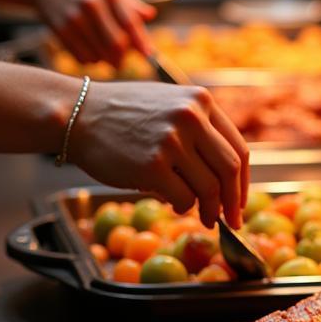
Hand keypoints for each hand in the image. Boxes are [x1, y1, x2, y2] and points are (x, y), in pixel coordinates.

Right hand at [35, 0, 155, 65]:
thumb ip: (130, 4)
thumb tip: (150, 16)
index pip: (130, 22)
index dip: (141, 42)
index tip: (150, 56)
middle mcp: (92, 3)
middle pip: (116, 43)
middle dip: (123, 57)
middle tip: (122, 61)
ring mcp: (74, 16)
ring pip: (99, 53)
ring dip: (106, 61)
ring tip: (106, 57)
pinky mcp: (60, 28)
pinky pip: (81, 56)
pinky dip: (90, 60)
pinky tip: (91, 55)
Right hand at [71, 81, 248, 228]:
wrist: (76, 113)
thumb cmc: (122, 114)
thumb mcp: (169, 105)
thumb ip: (198, 129)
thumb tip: (225, 176)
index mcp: (201, 101)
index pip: (239, 147)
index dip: (244, 180)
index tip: (240, 199)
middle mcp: (191, 117)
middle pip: (231, 169)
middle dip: (234, 201)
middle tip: (233, 220)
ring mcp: (172, 140)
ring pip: (210, 187)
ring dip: (210, 210)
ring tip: (205, 219)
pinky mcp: (152, 165)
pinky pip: (183, 197)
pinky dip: (184, 207)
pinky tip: (176, 205)